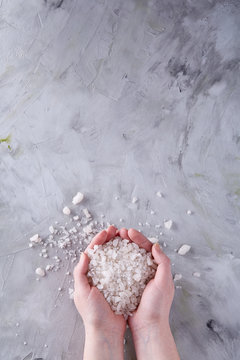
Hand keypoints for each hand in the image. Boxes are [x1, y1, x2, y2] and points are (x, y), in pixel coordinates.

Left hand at [73, 226, 125, 359]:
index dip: (99, 240)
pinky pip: (123, 268)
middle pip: (104, 251)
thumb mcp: (82, 292)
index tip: (107, 231)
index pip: (93, 252)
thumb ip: (80, 273)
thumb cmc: (92, 313)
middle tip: (117, 230)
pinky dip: (126, 258)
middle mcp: (98, 274)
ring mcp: (110, 279)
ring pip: (114, 257)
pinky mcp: (120, 284)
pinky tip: (132, 252)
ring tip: (125, 237)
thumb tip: (84, 254)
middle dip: (109, 239)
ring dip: (118, 246)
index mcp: (87, 274)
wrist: (106, 331)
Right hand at [122, 228, 179, 359]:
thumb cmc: (157, 306)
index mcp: (157, 268)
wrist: (148, 326)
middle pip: (136, 249)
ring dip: (121, 247)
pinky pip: (121, 269)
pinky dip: (116, 260)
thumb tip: (155, 245)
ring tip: (112, 240)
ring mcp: (136, 277)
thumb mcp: (163, 283)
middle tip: (118, 232)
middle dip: (127, 239)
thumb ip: (163, 263)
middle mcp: (147, 270)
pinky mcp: (127, 284)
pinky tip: (108, 256)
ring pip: (128, 257)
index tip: (128, 232)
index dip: (138, 238)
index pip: (147, 247)